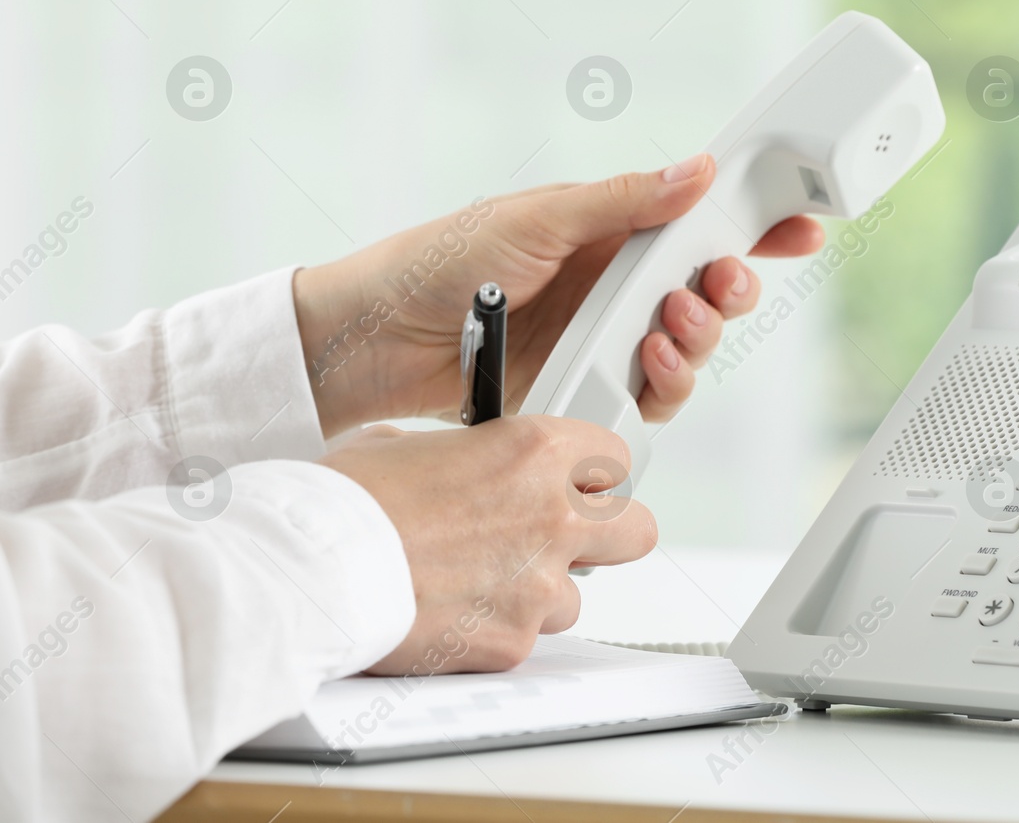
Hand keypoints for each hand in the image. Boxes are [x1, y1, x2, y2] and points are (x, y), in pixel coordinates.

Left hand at [292, 155, 824, 435]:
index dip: (755, 224)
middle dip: (731, 287)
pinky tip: (646, 362)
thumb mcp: (537, 219)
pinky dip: (665, 381)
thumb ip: (622, 202)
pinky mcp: (590, 390)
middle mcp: (616, 286)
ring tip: (667, 324)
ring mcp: (606, 340)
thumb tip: (697, 170)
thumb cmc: (441, 263)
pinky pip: (655, 394)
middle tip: (721, 282)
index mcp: (609, 230)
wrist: (379, 343)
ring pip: (691, 346)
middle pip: (708, 290)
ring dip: (698, 336)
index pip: (698, 223)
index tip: (802, 226)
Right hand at [320, 416, 653, 673]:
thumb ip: (463, 456)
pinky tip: (450, 614)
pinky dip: (495, 631)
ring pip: (575, 595)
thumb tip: (463, 467)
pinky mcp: (514, 643)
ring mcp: (539, 586)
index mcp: (536, 452)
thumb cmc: (346, 503)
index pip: (614, 456)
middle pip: (636, 530)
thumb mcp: (409, 444)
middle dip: (608, 535)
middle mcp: (553, 517)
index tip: (573, 481)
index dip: (591, 472)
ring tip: (476, 582)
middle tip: (564, 537)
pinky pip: (525, 639)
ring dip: (539, 590)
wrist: (312, 572)